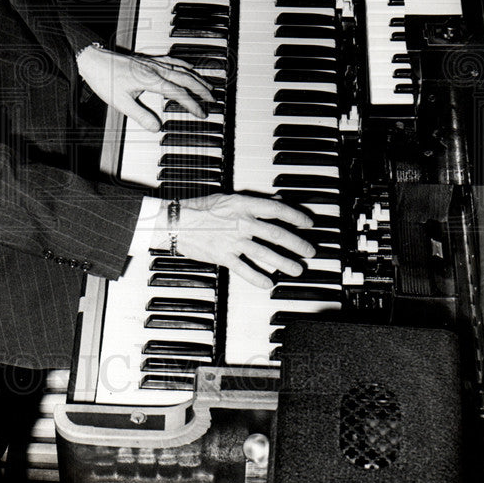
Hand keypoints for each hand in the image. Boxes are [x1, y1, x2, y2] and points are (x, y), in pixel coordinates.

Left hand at [76, 46, 212, 130]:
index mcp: (151, 79)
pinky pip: (172, 60)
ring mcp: (152, 62)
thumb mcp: (120, 103)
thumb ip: (140, 115)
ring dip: (197, 77)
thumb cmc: (104, 78)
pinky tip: (188, 67)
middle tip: (213, 99)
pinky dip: (184, 64)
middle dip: (201, 89)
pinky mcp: (148, 60)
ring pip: (181, 68)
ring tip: (208, 85)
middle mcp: (155, 68)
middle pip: (185, 78)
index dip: (192, 104)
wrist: (92, 59)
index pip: (178, 93)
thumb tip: (156, 127)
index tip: (202, 113)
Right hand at [156, 194, 314, 287]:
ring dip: (284, 263)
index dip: (295, 216)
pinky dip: (258, 278)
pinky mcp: (223, 256)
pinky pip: (245, 269)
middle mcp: (240, 222)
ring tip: (297, 269)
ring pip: (265, 253)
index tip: (308, 223)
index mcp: (242, 205)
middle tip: (309, 251)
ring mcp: (232, 241)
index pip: (276, 209)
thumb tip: (274, 202)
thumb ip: (252, 202)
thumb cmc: (198, 208)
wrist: (174, 221)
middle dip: (297, 244)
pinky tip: (269, 283)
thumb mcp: (227, 198)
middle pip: (276, 234)